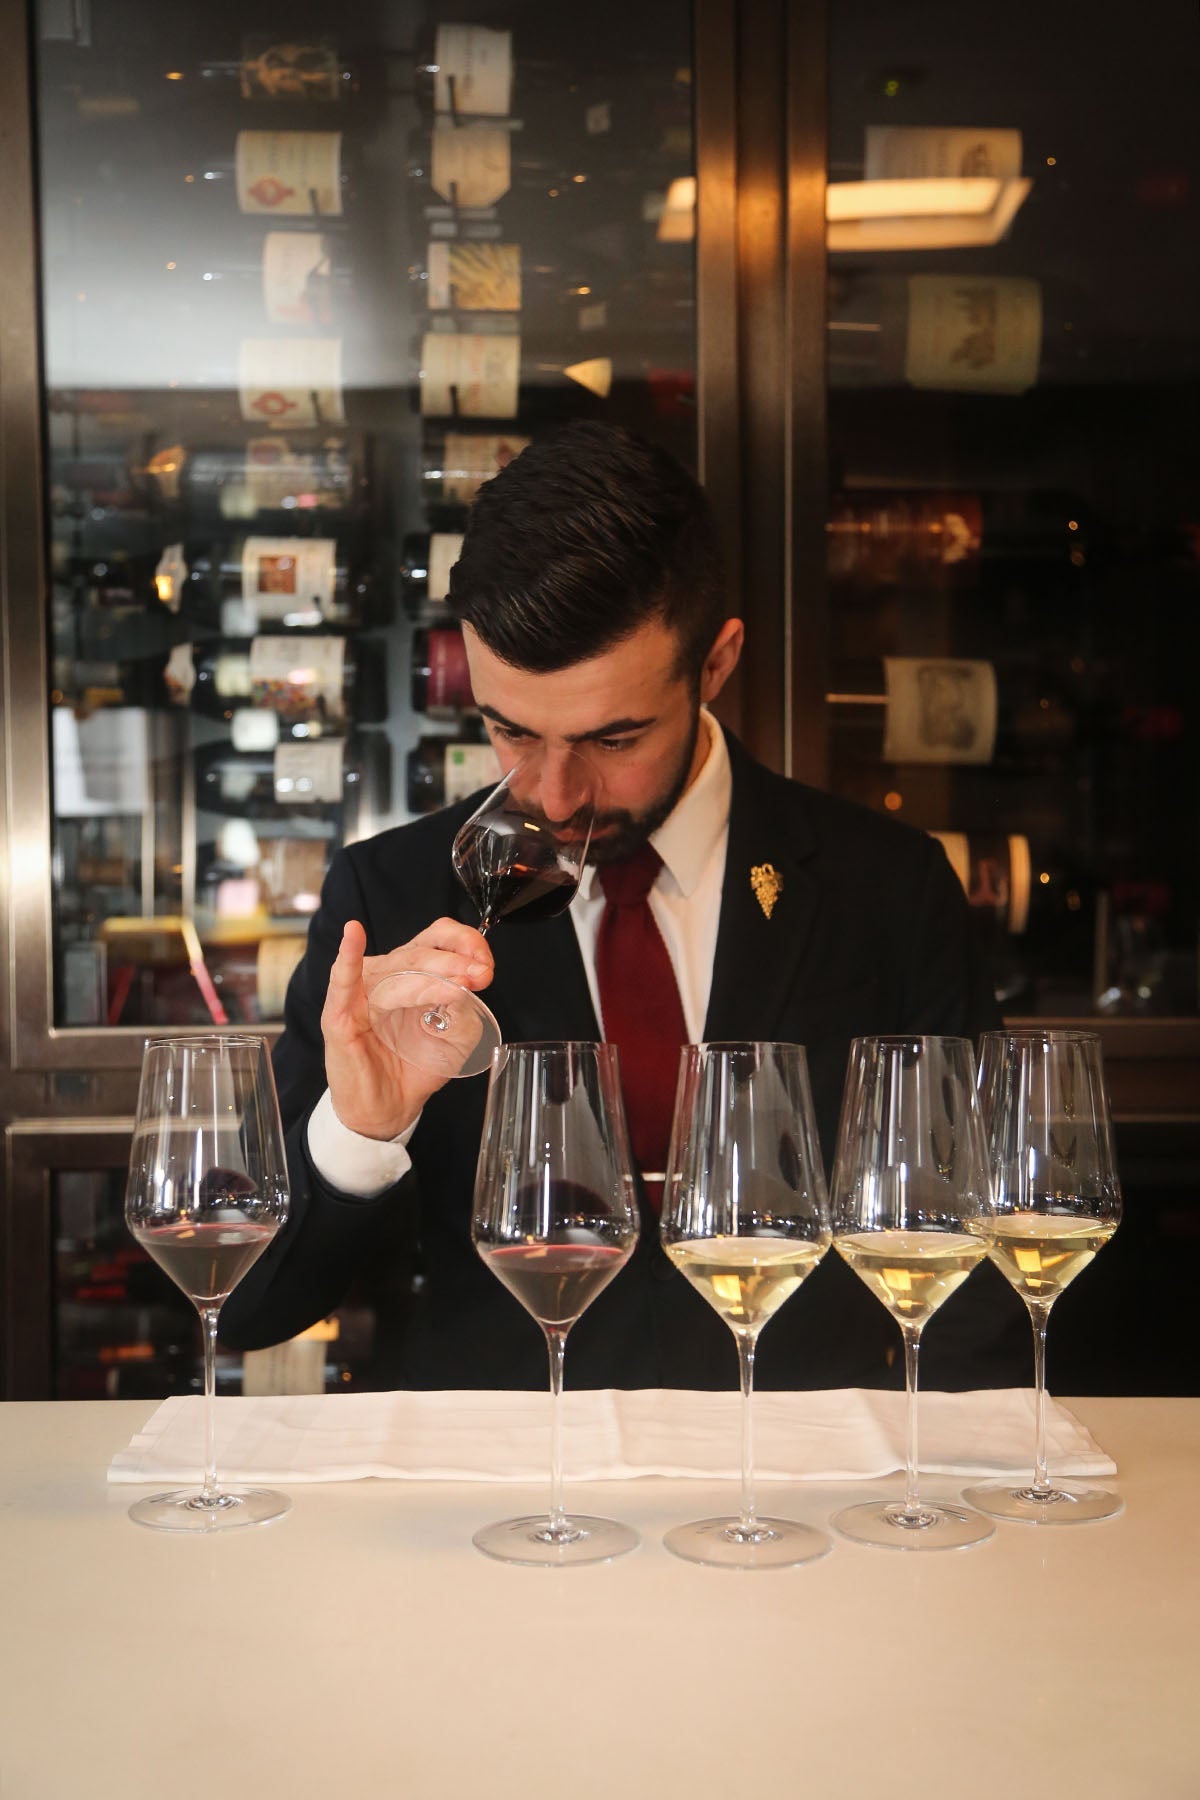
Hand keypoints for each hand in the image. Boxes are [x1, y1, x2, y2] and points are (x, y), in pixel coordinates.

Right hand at [321, 918, 493, 1139]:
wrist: (389, 1109)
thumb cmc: (415, 1067)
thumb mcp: (454, 1037)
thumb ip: (463, 1010)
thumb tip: (470, 984)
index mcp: (411, 971)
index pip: (437, 938)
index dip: (464, 943)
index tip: (486, 964)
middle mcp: (385, 975)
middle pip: (419, 953)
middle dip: (455, 962)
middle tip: (480, 975)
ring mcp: (360, 993)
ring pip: (396, 972)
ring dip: (430, 975)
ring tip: (458, 986)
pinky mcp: (340, 1017)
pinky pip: (343, 984)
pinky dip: (348, 959)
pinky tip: (354, 936)